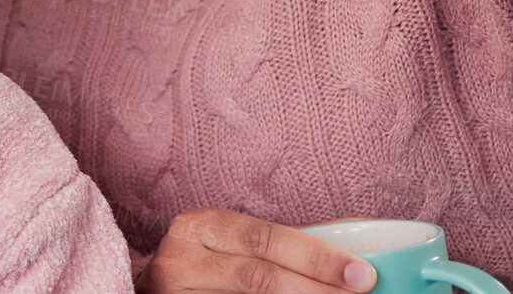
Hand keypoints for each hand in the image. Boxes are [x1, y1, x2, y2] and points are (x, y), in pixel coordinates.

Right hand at [138, 208, 376, 293]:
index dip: (315, 256)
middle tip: (360, 290)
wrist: (151, 287)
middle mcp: (183, 257)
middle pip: (257, 275)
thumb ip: (279, 242)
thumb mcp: (231, 239)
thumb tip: (353, 244)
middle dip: (314, 285)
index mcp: (201, 225)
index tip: (362, 272)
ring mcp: (178, 291)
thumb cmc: (203, 259)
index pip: (265, 238)